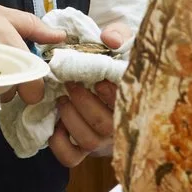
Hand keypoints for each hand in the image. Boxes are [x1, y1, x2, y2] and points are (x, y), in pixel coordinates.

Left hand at [47, 23, 128, 166]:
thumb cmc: (116, 60)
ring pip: (88, 140)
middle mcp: (122, 127)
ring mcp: (103, 141)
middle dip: (85, 104)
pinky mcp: (85, 151)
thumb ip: (119, 35)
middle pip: (105, 125)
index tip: (99, 81)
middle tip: (71, 85)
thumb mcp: (122, 41)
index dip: (112, 95)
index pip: (128, 106)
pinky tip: (57, 125)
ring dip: (71, 118)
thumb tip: (110, 38)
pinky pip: (70, 156)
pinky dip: (59, 144)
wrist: (106, 74)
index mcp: (135, 102)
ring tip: (62, 100)